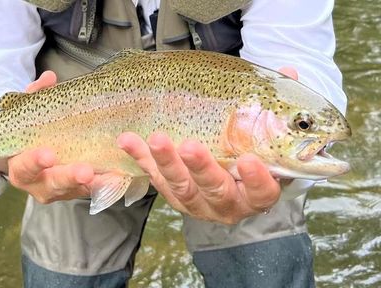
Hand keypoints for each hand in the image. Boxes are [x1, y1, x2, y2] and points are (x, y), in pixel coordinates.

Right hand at [0, 71, 94, 202]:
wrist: (34, 153)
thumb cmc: (32, 134)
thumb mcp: (28, 115)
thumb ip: (35, 96)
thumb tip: (49, 78)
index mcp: (21, 167)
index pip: (24, 167)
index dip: (34, 162)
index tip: (48, 154)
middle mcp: (39, 184)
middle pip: (52, 185)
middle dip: (68, 177)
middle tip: (84, 171)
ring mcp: (60, 190)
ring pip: (74, 191)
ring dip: (91, 183)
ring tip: (106, 174)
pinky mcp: (79, 191)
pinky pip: (93, 191)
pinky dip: (105, 184)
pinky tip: (118, 177)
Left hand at [117, 67, 298, 223]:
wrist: (231, 171)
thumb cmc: (255, 150)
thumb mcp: (272, 134)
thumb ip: (281, 105)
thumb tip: (290, 70)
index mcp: (258, 192)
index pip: (263, 192)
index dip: (256, 180)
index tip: (248, 160)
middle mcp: (229, 203)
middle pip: (216, 190)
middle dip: (202, 168)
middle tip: (190, 146)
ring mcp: (198, 202)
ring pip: (181, 188)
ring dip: (167, 163)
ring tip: (156, 139)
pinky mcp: (173, 194)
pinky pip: (155, 179)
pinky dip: (141, 159)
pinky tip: (129, 140)